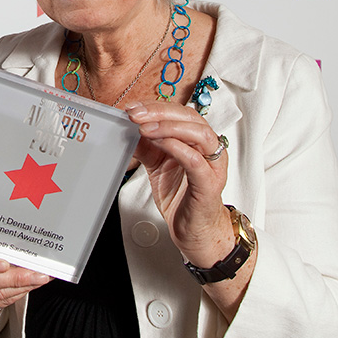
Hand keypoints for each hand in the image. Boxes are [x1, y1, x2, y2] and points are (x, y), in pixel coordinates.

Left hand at [124, 101, 232, 267]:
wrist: (194, 230)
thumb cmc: (181, 196)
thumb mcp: (157, 165)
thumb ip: (146, 146)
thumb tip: (126, 129)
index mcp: (196, 140)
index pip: (179, 112)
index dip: (155, 107)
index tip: (132, 108)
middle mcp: (208, 148)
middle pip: (190, 118)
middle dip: (159, 112)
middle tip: (135, 115)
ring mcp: (212, 165)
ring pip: (199, 134)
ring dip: (169, 127)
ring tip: (145, 129)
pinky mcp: (209, 184)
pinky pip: (197, 161)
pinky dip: (179, 148)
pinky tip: (162, 143)